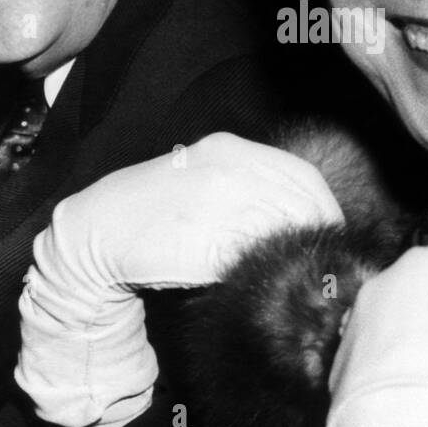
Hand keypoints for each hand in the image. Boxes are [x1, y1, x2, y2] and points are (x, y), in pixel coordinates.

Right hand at [17, 132, 343, 426]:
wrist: (98, 229)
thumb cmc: (156, 209)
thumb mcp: (205, 178)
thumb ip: (251, 186)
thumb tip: (300, 216)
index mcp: (231, 149)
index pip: (302, 176)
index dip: (324, 208)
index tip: (329, 234)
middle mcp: (228, 168)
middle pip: (299, 204)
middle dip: (315, 234)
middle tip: (320, 260)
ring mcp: (215, 204)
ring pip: (279, 229)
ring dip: (294, 254)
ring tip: (297, 272)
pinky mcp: (202, 241)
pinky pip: (250, 256)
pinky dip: (264, 267)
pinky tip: (264, 277)